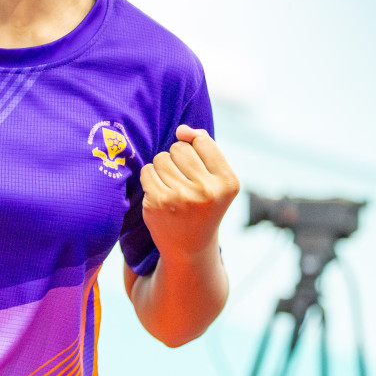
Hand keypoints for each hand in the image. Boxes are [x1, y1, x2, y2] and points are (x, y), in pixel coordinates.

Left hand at [140, 125, 239, 260]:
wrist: (189, 246)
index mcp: (228, 182)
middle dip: (178, 159)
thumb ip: (204, 146)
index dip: (195, 149)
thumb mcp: (216, 178)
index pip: (202, 141)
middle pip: (179, 148)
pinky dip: (151, 177)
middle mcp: (207, 191)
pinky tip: (160, 193)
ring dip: (163, 168)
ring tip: (173, 187)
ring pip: (161, 158)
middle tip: (184, 181)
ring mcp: (180, 197)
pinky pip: (147, 170)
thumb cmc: (203, 204)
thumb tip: (182, 129)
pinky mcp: (158, 202)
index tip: (198, 169)